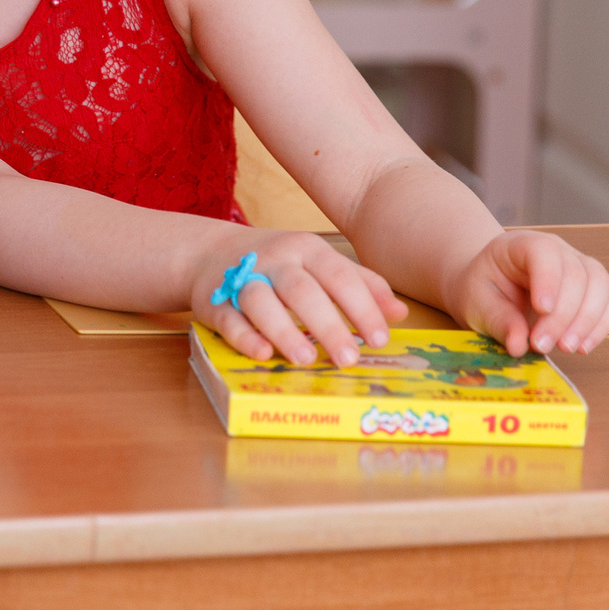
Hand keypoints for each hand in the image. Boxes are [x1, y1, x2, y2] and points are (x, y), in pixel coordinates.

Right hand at [192, 229, 406, 368]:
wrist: (209, 252)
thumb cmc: (278, 264)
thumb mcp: (319, 264)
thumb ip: (359, 284)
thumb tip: (400, 313)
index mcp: (307, 250)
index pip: (340, 276)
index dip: (362, 307)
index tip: (381, 339)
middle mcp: (276, 260)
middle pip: (302, 290)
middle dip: (328, 325)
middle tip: (349, 359)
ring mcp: (242, 278)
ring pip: (262, 301)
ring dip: (284, 330)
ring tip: (306, 359)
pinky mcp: (215, 301)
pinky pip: (229, 318)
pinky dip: (244, 336)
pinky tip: (263, 353)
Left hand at [452, 230, 608, 357]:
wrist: (493, 288)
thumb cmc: (484, 289)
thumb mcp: (477, 303)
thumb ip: (498, 321)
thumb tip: (518, 345)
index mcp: (522, 244)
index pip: (544, 252)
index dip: (548, 280)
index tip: (542, 310)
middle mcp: (557, 250)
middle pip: (575, 274)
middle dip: (563, 314)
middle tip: (543, 344)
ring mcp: (579, 266)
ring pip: (599, 285)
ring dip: (586, 321)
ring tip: (566, 348)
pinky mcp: (592, 289)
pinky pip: (608, 303)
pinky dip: (599, 327)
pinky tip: (583, 347)